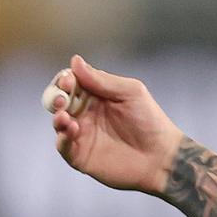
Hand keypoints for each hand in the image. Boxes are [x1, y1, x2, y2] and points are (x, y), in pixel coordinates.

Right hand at [46, 55, 183, 194]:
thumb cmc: (150, 121)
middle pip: (60, 100)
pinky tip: (71, 131)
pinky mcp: (80, 155)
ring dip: (57, 117)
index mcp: (98, 95)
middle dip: (56, 96)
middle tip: (62, 99)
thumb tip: (75, 61)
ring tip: (65, 117)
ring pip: (58, 122)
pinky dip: (62, 138)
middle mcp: (86, 113)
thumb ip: (103, 80)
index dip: (66, 79)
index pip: (73, 82)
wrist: (161, 156)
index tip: (69, 80)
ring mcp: (82, 134)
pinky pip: (62, 146)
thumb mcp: (130, 92)